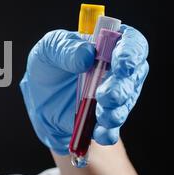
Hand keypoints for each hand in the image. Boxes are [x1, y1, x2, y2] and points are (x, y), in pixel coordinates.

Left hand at [20, 25, 148, 154]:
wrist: (39, 95)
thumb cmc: (49, 63)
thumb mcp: (48, 49)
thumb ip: (66, 48)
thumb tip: (87, 54)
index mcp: (108, 44)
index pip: (132, 42)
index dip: (132, 51)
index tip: (122, 63)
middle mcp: (118, 69)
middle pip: (134, 75)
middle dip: (122, 87)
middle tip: (104, 95)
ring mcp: (116, 94)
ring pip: (126, 102)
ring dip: (116, 111)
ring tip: (100, 115)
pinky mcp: (105, 117)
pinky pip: (113, 128)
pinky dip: (107, 131)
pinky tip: (98, 133)